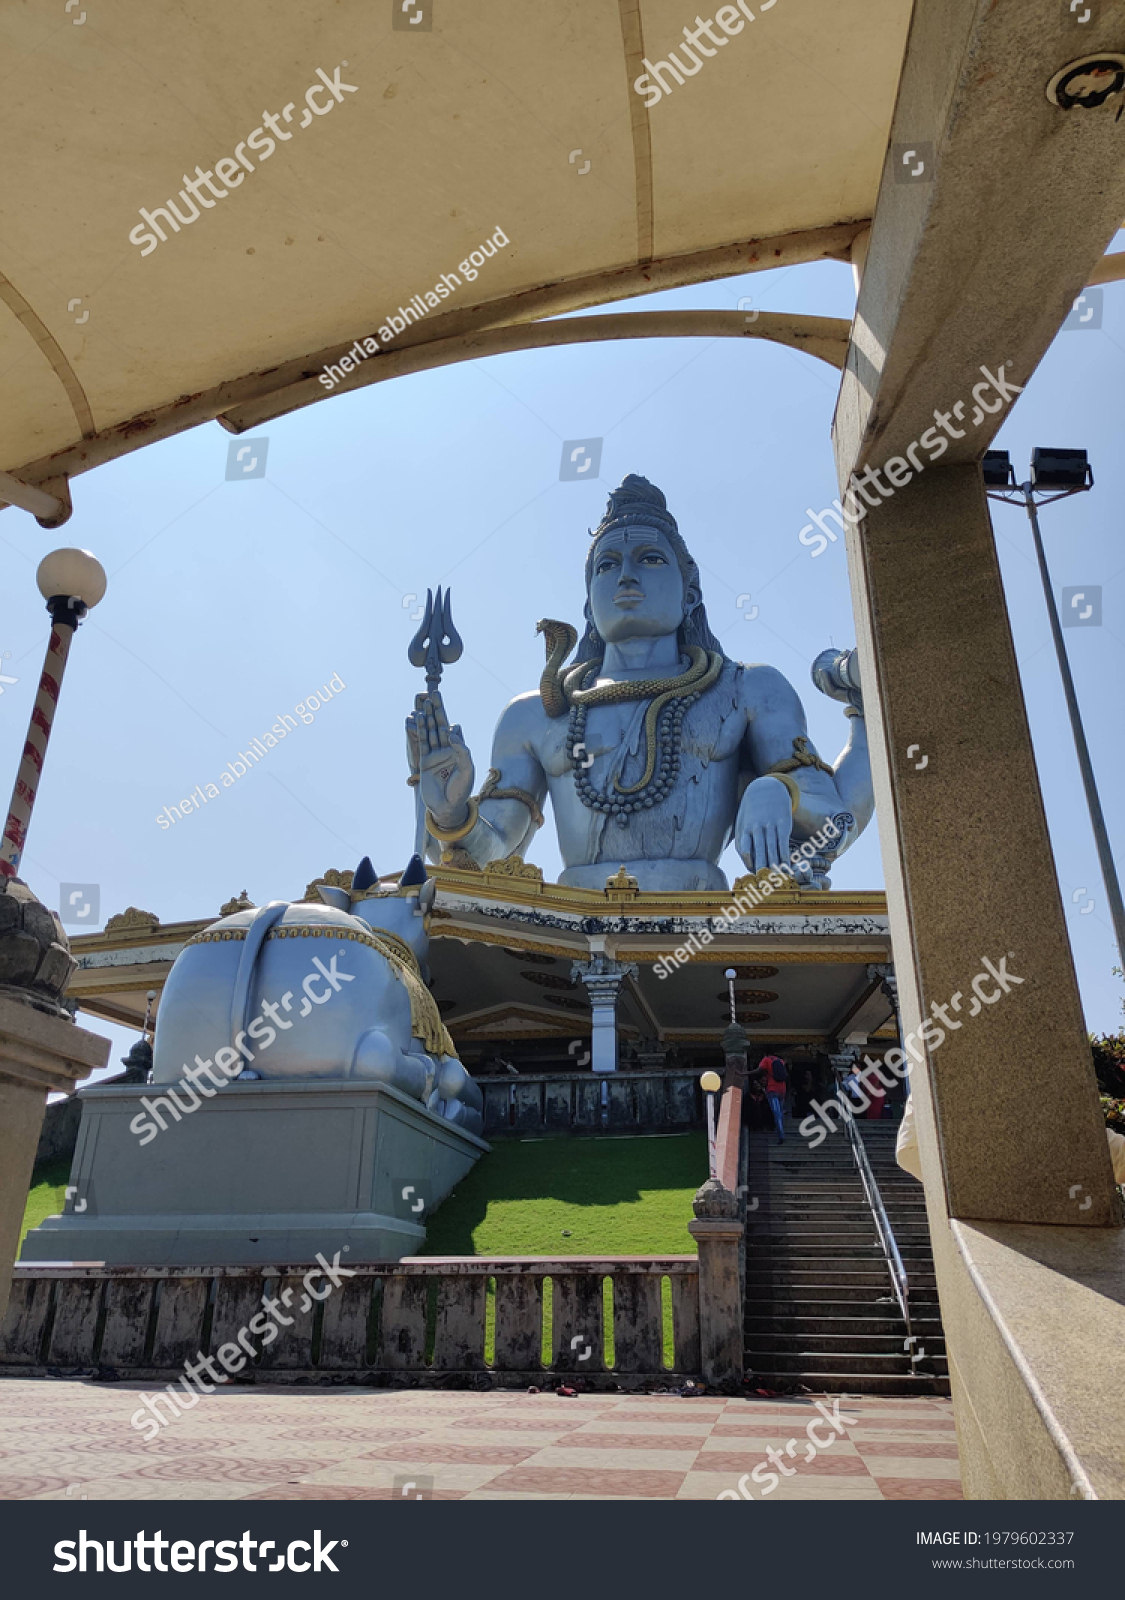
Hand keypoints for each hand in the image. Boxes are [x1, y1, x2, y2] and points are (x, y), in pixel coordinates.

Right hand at [406, 691, 474, 826]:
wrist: (447, 807)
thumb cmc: (461, 790)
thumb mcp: (468, 769)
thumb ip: (462, 750)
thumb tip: (451, 732)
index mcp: (458, 750)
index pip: (452, 729)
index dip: (447, 717)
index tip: (442, 707)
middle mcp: (447, 750)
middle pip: (440, 725)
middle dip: (437, 709)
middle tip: (433, 693)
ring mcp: (435, 754)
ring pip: (430, 731)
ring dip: (427, 717)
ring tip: (424, 702)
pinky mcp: (425, 761)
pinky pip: (422, 742)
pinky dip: (419, 730)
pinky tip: (417, 719)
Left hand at [736, 776, 792, 872]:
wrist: (766, 789)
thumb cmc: (752, 811)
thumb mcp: (742, 823)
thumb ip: (743, 842)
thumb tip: (748, 863)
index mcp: (743, 830)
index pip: (744, 852)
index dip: (749, 865)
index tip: (754, 876)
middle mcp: (756, 829)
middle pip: (759, 854)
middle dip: (762, 871)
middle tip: (765, 886)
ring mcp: (770, 827)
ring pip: (773, 851)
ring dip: (775, 868)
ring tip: (778, 881)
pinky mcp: (782, 825)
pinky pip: (783, 845)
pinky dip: (785, 858)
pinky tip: (787, 868)